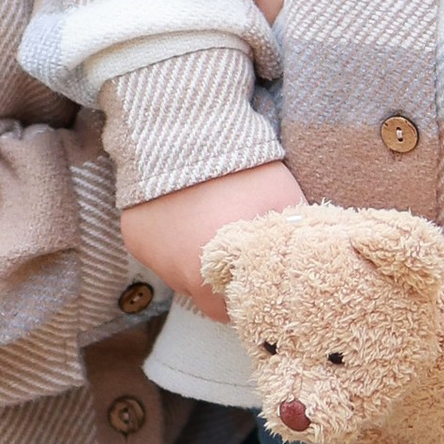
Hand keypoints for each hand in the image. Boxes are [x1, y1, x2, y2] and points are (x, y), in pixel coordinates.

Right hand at [122, 160, 307, 320]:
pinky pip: (158, 252)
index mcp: (221, 276)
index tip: (258, 284)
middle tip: (239, 258)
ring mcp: (154, 257)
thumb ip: (290, 242)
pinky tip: (187, 217)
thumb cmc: (243, 169)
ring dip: (197, 262)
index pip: (234, 313)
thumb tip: (308, 261)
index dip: (248, 300)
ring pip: (180, 276)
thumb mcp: (283, 206)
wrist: (188, 130)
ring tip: (213, 229)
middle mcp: (182, 276)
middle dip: (223, 285)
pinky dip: (172, 242)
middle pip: (206, 298)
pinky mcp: (135, 239)